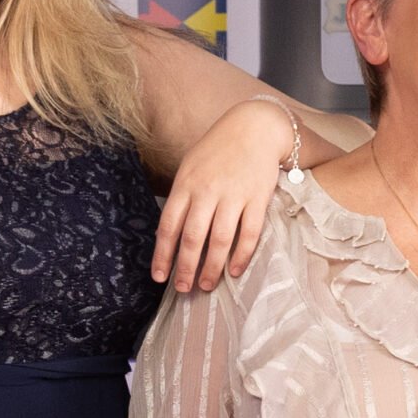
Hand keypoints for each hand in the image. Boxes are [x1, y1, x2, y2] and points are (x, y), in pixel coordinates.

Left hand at [154, 100, 294, 292]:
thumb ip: (180, 196)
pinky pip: (249, 233)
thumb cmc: (218, 149)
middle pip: (192, 238)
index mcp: (186, 184)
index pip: (168, 226)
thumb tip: (168, 233)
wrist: (254, 127)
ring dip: (211, 267)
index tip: (159, 277)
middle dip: (185, 268)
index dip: (163, 255)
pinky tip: (234, 270)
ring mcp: (233, 196)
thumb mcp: (190, 166)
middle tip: (183, 289)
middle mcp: (207, 192)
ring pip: (219, 240)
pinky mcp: (257, 199)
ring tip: (207, 285)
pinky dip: (241, 255)